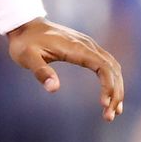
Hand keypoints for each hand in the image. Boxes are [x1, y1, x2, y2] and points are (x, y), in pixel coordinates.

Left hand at [8, 18, 124, 120]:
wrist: (24, 24)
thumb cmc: (24, 42)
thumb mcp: (26, 57)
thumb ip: (40, 71)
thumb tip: (53, 89)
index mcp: (76, 48)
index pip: (103, 67)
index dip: (108, 86)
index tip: (104, 104)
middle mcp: (87, 45)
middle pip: (112, 69)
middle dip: (115, 93)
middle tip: (109, 117)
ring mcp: (88, 46)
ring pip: (112, 67)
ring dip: (116, 89)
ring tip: (113, 112)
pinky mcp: (85, 49)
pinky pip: (105, 65)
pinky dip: (111, 81)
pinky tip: (110, 97)